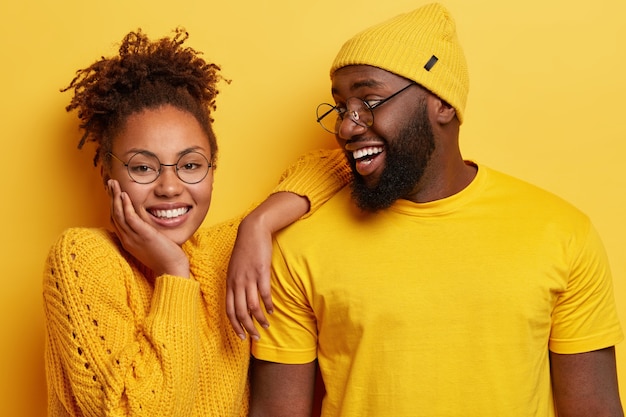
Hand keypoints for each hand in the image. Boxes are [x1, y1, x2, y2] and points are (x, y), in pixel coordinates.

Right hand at [107, 179, 189, 277]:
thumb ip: (146, 234)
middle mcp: (127, 239)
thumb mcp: (151, 244)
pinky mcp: (143, 235)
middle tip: (110, 183)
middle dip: (111, 197)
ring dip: (115, 197)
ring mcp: (134, 238)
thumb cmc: (165, 258)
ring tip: (113, 183)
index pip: (116, 221)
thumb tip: (147, 226)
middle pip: (114, 214)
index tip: (113, 193)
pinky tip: (124, 195)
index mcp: (128, 241)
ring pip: (119, 214)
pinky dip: (125, 205)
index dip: (113, 205)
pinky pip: (130, 218)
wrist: (171, 270)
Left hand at [226, 215, 273, 339]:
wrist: (252, 231)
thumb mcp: (235, 268)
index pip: (229, 310)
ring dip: (259, 319)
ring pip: (252, 306)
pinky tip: (271, 311)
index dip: (234, 325)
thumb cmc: (244, 249)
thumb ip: (236, 283)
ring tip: (266, 327)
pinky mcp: (261, 272)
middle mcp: (237, 283)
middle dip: (247, 327)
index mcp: (229, 282)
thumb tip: (240, 298)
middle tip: (255, 338)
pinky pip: (264, 294)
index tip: (241, 336)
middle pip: (240, 312)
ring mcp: (249, 278)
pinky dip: (267, 305)